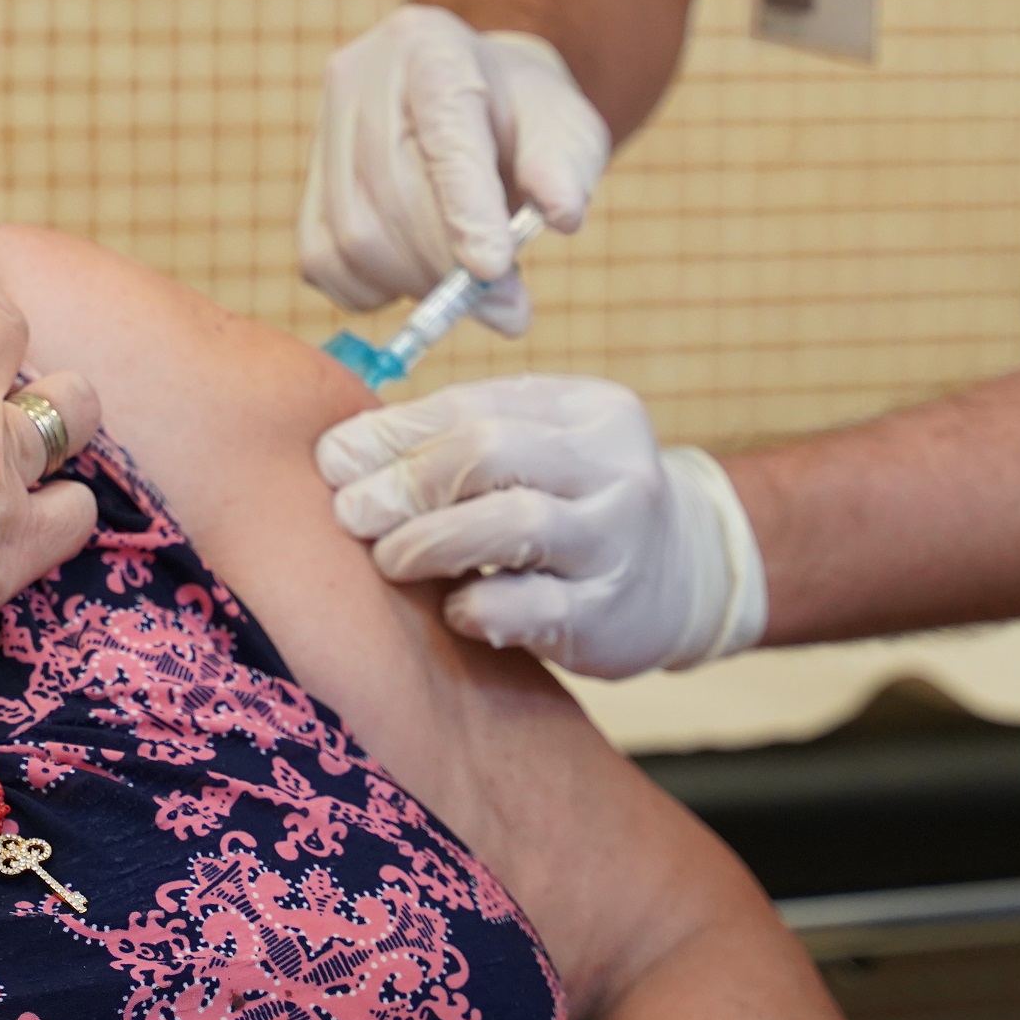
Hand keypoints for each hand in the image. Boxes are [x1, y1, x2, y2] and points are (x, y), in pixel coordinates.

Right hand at [297, 6, 610, 332]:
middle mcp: (361, 77)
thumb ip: (566, 168)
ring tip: (466, 289)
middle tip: (505, 304)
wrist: (476, 98)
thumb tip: (561, 217)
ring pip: (353, 233)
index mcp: (431, 47)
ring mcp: (324, 127)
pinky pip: (324, 259)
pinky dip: (374, 290)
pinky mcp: (309, 180)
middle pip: (390, 192)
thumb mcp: (566, 128)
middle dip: (447, 264)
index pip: (441, 133)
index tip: (492, 268)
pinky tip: (418, 279)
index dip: (463, 208)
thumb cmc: (524, 117)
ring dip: (416, 283)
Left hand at [315, 373, 764, 676]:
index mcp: (588, 408)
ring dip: (432, 540)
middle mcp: (614, 465)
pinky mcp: (613, 613)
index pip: (471, 406)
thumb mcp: (540, 451)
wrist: (687, 575)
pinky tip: (453, 610)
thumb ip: (459, 441)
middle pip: (489, 453)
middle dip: (404, 482)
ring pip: (516, 523)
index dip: (392, 432)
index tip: (332, 459)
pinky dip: (481, 606)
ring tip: (389, 560)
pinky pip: (535, 607)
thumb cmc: (577, 503)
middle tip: (349, 513)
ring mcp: (620, 540)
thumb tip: (340, 452)